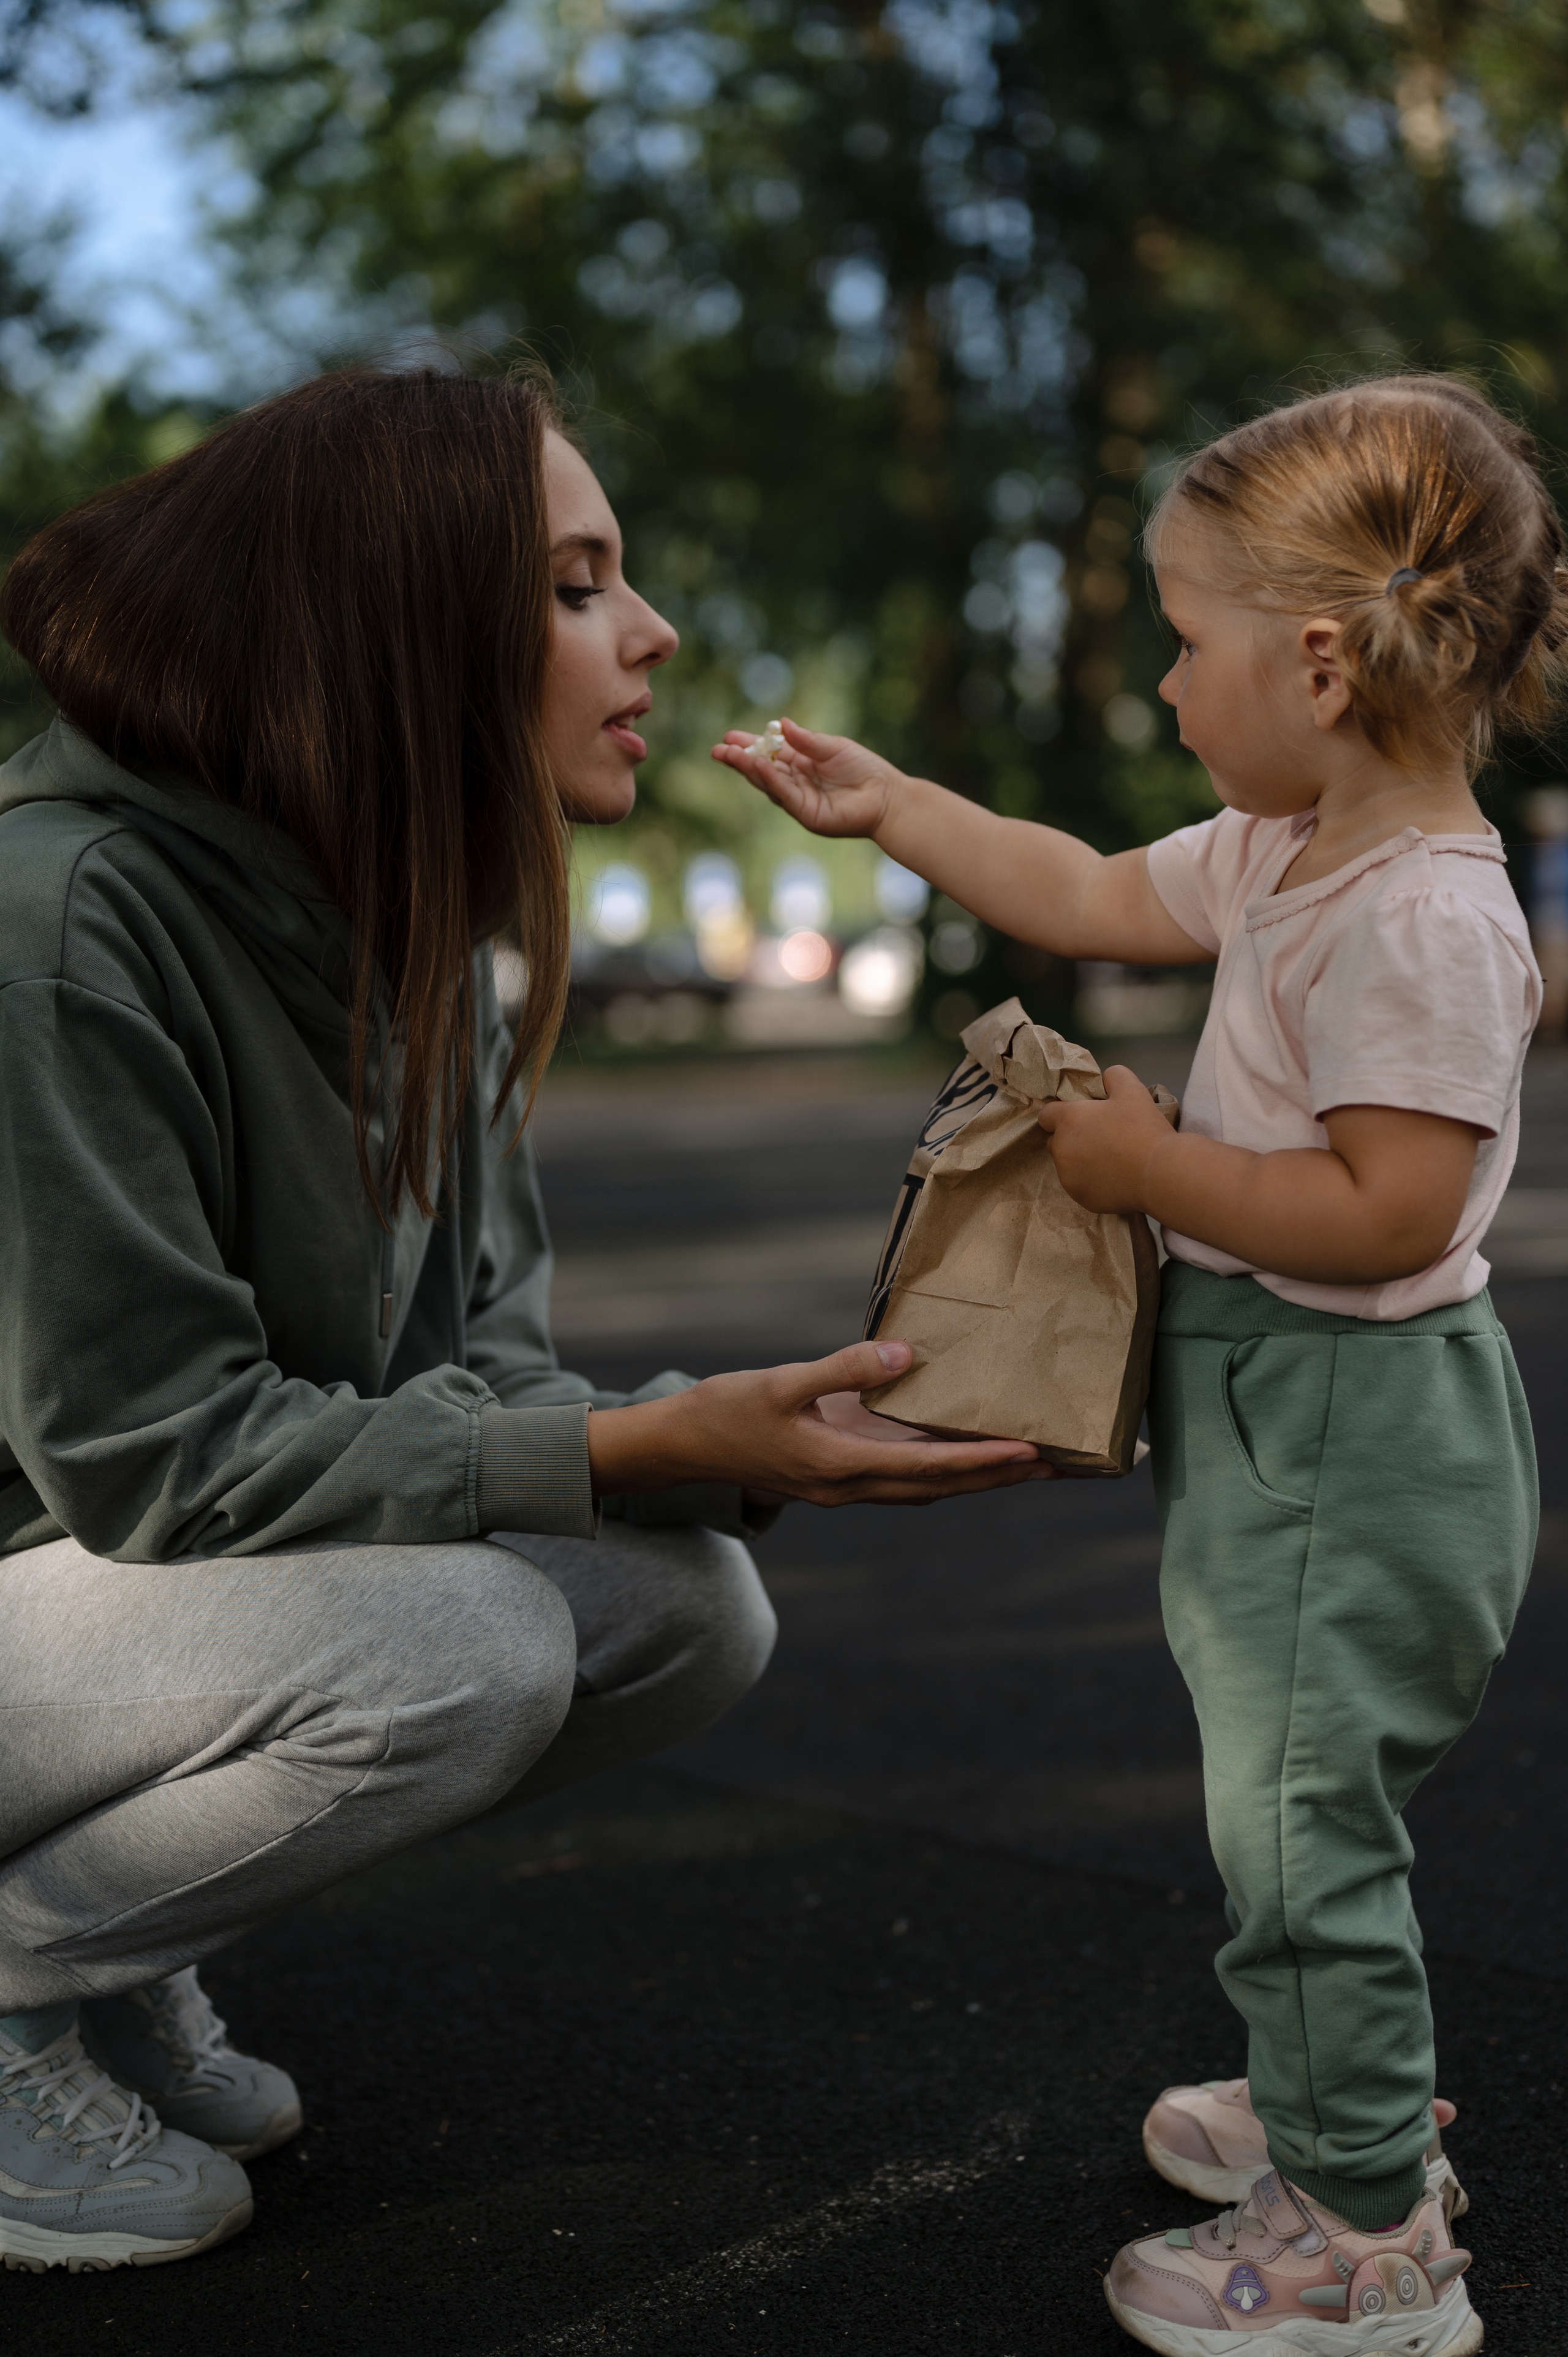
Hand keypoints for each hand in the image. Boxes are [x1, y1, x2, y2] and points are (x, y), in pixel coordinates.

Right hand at [587, 1339, 1051, 1506]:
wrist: (682, 1446)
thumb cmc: (727, 1410)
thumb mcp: (781, 1382)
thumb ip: (843, 1369)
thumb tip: (904, 1356)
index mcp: (839, 1467)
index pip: (927, 1470)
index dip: (982, 1463)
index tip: (1031, 1452)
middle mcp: (851, 1486)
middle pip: (941, 1488)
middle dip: (1000, 1478)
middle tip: (1060, 1464)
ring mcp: (846, 1485)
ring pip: (927, 1487)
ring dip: (979, 1477)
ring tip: (1031, 1461)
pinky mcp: (840, 1473)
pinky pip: (905, 1475)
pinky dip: (943, 1467)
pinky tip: (968, 1448)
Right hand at [709, 718, 904, 840]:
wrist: (888, 796)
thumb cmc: (865, 770)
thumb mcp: (833, 747)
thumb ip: (806, 740)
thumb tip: (781, 723)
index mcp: (802, 766)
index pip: (770, 755)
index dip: (750, 746)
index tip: (729, 736)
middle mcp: (797, 784)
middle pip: (762, 771)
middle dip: (740, 759)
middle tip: (717, 749)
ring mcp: (800, 801)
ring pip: (769, 784)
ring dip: (749, 769)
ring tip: (731, 755)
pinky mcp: (808, 815)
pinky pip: (786, 795)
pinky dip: (771, 781)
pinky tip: (758, 766)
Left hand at [1037, 1065, 1173, 1213]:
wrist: (1160, 1174)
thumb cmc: (1143, 1128)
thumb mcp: (1132, 1090)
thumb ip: (1114, 1076)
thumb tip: (1107, 1078)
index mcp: (1069, 1120)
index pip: (1046, 1115)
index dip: (1063, 1114)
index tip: (1083, 1118)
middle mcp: (1061, 1149)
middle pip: (1056, 1142)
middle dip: (1071, 1139)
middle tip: (1101, 1138)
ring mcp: (1068, 1177)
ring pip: (1067, 1166)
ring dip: (1081, 1162)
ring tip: (1111, 1160)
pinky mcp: (1081, 1198)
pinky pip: (1080, 1187)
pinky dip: (1092, 1183)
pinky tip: (1114, 1178)